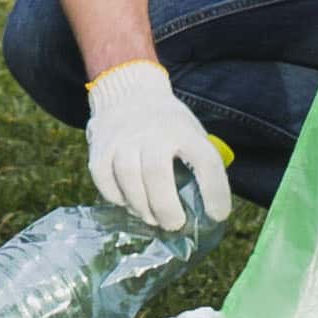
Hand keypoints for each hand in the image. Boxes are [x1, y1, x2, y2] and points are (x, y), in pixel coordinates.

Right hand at [84, 61, 235, 231]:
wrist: (127, 92)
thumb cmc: (166, 124)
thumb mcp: (190, 132)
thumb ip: (198, 163)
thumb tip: (207, 209)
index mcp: (183, 130)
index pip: (206, 161)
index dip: (215, 191)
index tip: (217, 215)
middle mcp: (152, 132)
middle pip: (157, 174)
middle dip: (167, 208)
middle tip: (174, 225)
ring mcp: (122, 139)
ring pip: (129, 179)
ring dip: (142, 207)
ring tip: (151, 218)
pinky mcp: (100, 149)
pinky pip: (105, 180)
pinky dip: (117, 198)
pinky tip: (128, 203)